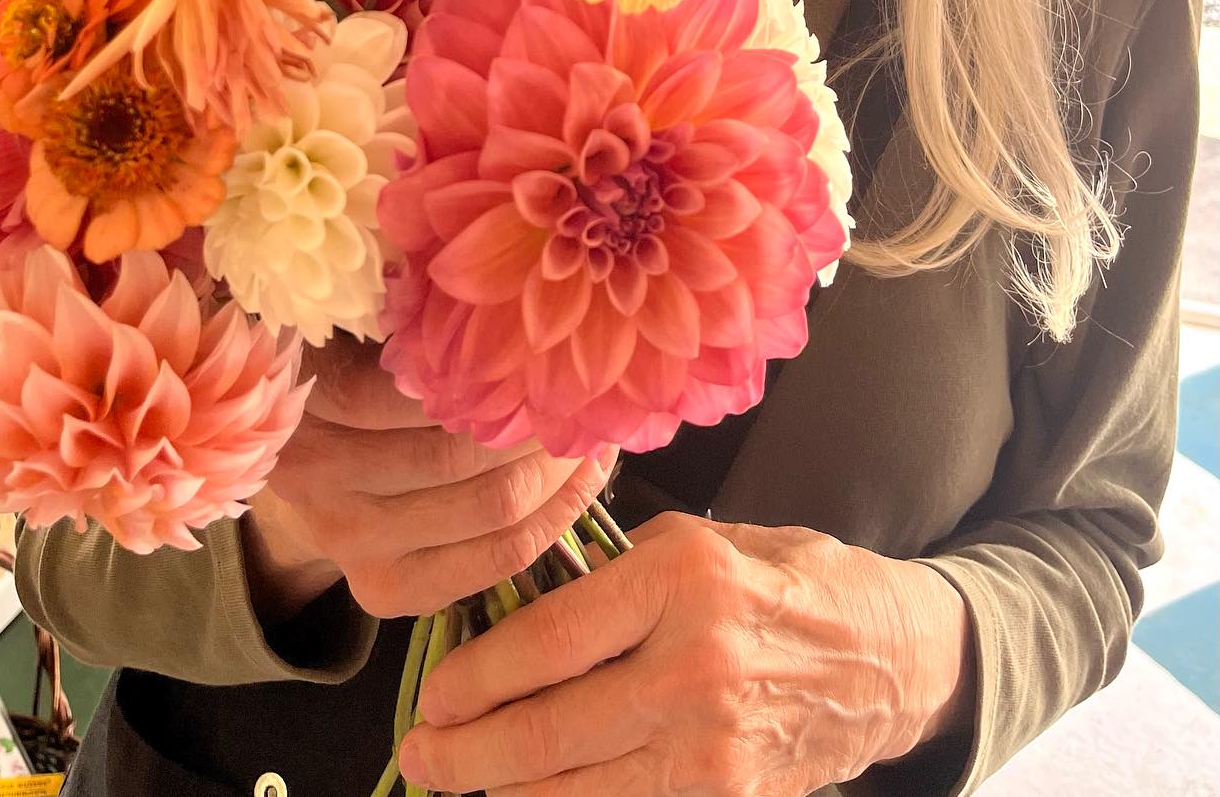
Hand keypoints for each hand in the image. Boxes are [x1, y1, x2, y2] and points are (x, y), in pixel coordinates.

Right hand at [251, 333, 616, 619]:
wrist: (304, 460)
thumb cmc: (348, 363)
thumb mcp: (359, 318)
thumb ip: (408, 304)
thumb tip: (496, 278)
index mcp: (303, 398)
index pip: (408, 394)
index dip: (490, 369)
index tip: (544, 338)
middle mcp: (315, 480)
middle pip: (458, 457)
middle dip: (539, 425)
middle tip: (590, 392)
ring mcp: (347, 543)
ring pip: (490, 513)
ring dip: (559, 473)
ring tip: (594, 434)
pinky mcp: (382, 592)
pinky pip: (493, 564)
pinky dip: (552, 523)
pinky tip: (579, 482)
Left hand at [398, 511, 974, 794]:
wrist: (890, 656)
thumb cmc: (785, 580)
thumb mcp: (702, 539)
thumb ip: (612, 572)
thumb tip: (518, 610)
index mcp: (682, 579)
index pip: (548, 638)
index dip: (476, 676)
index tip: (432, 692)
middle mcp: (695, 666)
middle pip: (549, 732)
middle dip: (467, 754)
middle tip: (421, 753)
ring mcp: (716, 748)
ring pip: (578, 792)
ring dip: (505, 795)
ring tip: (457, 781)